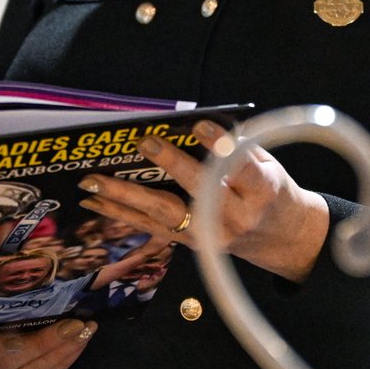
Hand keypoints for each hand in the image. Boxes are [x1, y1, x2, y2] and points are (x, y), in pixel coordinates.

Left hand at [76, 120, 329, 281]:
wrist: (276, 236)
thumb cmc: (268, 189)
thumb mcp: (267, 161)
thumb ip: (237, 146)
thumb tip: (193, 125)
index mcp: (261, 192)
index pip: (240, 168)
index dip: (219, 147)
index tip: (199, 125)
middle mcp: (235, 217)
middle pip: (198, 191)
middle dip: (171, 165)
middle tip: (144, 142)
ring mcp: (209, 235)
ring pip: (163, 213)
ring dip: (124, 195)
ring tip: (93, 180)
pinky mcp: (189, 244)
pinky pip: (150, 227)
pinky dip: (120, 212)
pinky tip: (95, 200)